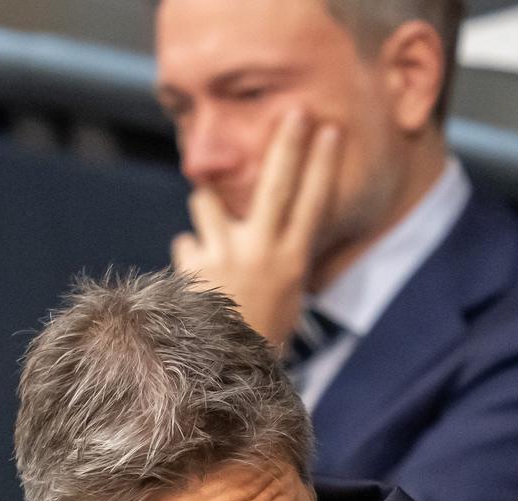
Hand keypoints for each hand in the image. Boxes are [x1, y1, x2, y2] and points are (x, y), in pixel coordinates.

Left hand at [171, 108, 340, 345]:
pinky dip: (191, 259)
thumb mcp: (281, 294)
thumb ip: (272, 251)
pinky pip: (187, 245)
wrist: (222, 370)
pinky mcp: (192, 265)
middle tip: (295, 113)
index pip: (313, 203)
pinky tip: (197, 286)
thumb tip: (260, 215)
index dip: (322, 164)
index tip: (330, 131)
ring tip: (214, 244)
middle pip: (277, 185)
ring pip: (207, 201)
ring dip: (207, 214)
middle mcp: (262, 253)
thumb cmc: (257, 330)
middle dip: (288, 145)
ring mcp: (225, 256)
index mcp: (291, 262)